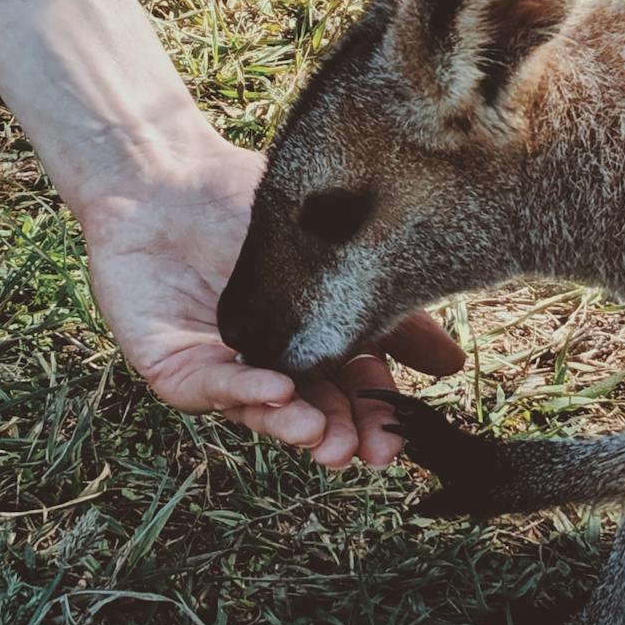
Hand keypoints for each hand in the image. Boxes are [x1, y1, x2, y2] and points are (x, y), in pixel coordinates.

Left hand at [80, 140, 463, 466]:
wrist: (169, 171)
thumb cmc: (248, 206)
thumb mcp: (342, 258)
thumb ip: (395, 316)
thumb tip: (454, 366)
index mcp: (315, 343)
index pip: (352, 393)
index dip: (372, 423)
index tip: (393, 446)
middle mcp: (271, 365)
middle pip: (310, 412)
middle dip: (335, 435)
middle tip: (357, 453)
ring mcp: (222, 368)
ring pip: (259, 410)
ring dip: (291, 423)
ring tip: (317, 431)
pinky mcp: (172, 363)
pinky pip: (207, 388)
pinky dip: (240, 392)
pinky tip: (274, 390)